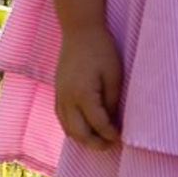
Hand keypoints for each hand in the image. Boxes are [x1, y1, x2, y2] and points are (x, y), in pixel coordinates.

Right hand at [53, 26, 123, 148]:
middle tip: (111, 145)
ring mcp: (59, 96)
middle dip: (95, 144)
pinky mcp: (57, 92)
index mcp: (83, 94)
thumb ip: (112, 101)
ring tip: (100, 141)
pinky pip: (62, 119)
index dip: (110, 134)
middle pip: (79, 133)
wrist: (79, 31)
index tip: (120, 138)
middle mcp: (67, 99)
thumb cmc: (101, 50)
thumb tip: (113, 122)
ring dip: (83, 139)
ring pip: (68, 129)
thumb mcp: (114, 75)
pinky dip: (72, 129)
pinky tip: (85, 130)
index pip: (97, 124)